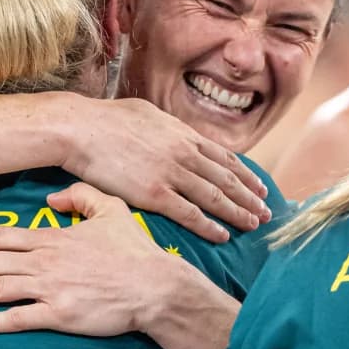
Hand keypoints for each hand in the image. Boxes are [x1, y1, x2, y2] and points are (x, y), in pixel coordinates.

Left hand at [0, 183, 182, 336]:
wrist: (154, 286)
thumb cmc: (134, 250)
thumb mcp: (111, 210)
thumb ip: (80, 197)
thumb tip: (52, 200)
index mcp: (54, 238)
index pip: (4, 237)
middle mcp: (45, 262)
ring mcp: (51, 289)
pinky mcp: (60, 315)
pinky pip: (20, 318)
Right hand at [59, 97, 270, 240]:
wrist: (81, 129)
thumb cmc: (107, 119)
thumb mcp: (148, 113)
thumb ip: (168, 127)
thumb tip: (177, 132)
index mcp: (184, 134)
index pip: (225, 158)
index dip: (245, 175)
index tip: (259, 187)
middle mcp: (185, 153)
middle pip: (227, 179)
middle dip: (250, 197)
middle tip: (267, 212)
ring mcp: (172, 174)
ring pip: (215, 197)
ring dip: (238, 212)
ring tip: (254, 225)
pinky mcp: (155, 194)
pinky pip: (190, 214)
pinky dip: (209, 226)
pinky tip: (222, 235)